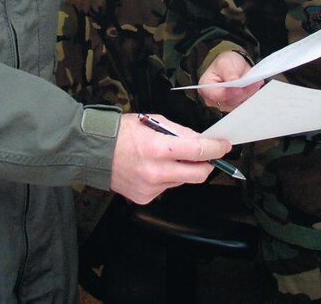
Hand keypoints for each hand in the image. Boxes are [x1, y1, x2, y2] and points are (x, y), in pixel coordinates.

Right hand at [110, 114, 230, 204]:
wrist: (95, 152)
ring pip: (183, 181)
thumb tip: (200, 139)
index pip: (199, 151)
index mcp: (159, 148)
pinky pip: (167, 188)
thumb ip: (179, 132)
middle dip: (207, 164)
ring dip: (183, 170)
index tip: (224, 146)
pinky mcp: (146, 198)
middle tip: (205, 155)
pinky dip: (167, 178)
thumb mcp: (153, 121)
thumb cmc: (122, 133)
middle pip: (199, 174)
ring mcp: (152, 188)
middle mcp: (157, 171)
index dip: (216, 148)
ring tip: (166, 158)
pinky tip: (153, 169)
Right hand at [198, 51, 262, 112]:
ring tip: (256, 82)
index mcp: (206, 88)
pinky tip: (255, 85)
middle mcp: (213, 99)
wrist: (233, 65)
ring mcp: (225, 103)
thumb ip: (229, 74)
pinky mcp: (235, 105)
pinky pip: (244, 102)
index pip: (216, 95)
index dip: (228, 93)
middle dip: (242, 92)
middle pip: (229, 101)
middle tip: (253, 82)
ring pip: (239, 103)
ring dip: (249, 93)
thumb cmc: (225, 63)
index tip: (239, 89)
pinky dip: (251, 94)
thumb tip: (234, 83)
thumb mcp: (224, 63)